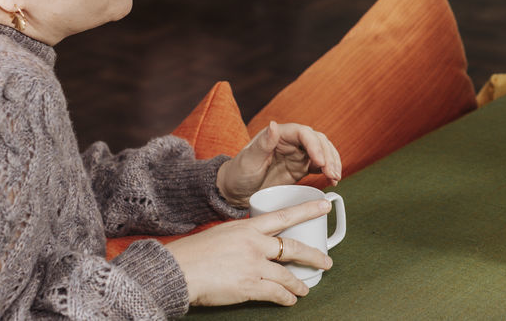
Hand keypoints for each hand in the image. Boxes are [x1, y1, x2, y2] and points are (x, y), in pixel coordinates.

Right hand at [166, 199, 332, 305]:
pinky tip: (290, 300)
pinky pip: (276, 293)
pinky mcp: (249, 285)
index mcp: (248, 227)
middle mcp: (255, 244)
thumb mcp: (223, 233)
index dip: (308, 210)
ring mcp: (253, 265)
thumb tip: (256, 242)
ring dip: (299, 283)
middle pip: (293, 248)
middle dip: (314, 256)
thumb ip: (243, 237)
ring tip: (306, 288)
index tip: (325, 205)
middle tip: (326, 261)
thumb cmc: (195, 252)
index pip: (285, 216)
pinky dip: (286, 297)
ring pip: (287, 274)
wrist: (179, 269)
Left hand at [216, 121, 342, 206]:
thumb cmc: (238, 173)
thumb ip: (263, 143)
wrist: (236, 191)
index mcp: (278, 134)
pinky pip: (320, 165)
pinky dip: (329, 170)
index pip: (303, 133)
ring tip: (336, 178)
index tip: (319, 161)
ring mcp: (298, 154)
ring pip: (323, 151)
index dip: (314, 145)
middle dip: (328, 155)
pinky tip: (333, 180)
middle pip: (317, 141)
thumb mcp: (248, 160)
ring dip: (332, 162)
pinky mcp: (301, 167)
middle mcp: (291, 141)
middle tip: (332, 173)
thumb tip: (274, 125)